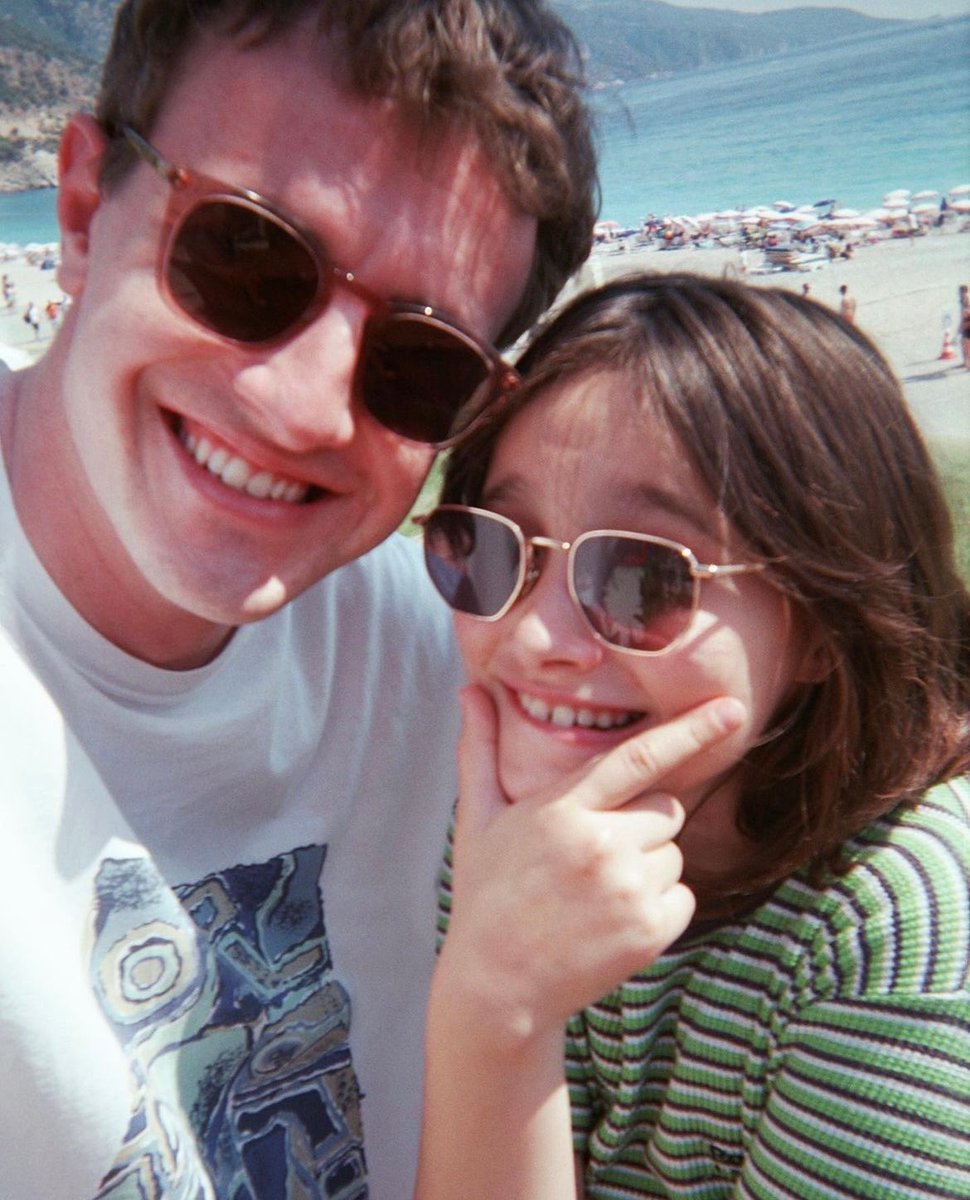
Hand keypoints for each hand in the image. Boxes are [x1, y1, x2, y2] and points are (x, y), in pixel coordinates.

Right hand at [437, 687, 745, 1042]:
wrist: (497, 987)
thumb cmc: (487, 894)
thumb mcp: (476, 818)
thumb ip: (480, 748)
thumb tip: (470, 686)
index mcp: (562, 809)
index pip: (638, 758)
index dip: (690, 731)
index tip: (732, 709)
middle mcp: (600, 846)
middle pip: (667, 808)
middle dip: (643, 823)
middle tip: (595, 854)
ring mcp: (627, 891)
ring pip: (674, 853)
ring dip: (648, 866)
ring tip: (596, 894)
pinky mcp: (648, 932)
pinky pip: (684, 896)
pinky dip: (659, 906)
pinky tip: (613, 920)